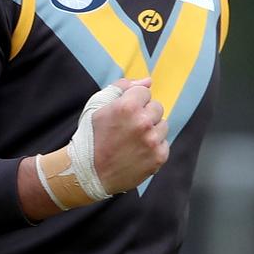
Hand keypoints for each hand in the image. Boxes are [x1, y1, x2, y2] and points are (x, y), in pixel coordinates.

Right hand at [91, 78, 168, 192]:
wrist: (88, 173)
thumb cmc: (91, 137)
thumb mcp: (97, 105)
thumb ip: (123, 87)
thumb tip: (148, 81)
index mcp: (127, 106)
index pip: (144, 92)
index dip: (133, 101)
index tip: (123, 113)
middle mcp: (143, 122)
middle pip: (157, 107)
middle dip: (144, 114)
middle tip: (128, 128)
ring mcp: (152, 141)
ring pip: (163, 125)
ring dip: (151, 130)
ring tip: (133, 140)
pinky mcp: (159, 157)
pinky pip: (164, 144)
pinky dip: (154, 147)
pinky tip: (137, 151)